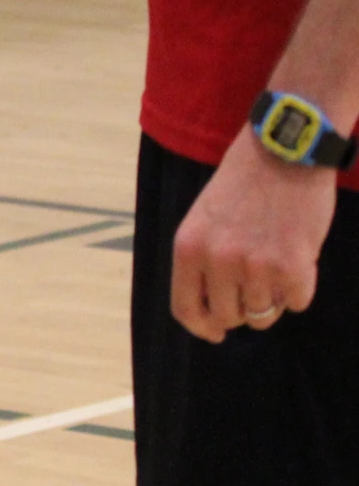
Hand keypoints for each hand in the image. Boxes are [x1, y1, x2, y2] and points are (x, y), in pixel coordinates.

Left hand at [170, 128, 339, 341]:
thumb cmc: (244, 183)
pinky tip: (298, 261)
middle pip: (228, 316)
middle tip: (256, 287)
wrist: (284, 151)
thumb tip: (212, 311)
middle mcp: (217, 261)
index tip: (215, 334)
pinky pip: (296, 302)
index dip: (202, 328)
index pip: (186, 309)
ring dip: (272, 298)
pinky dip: (300, 290)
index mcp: (188, 248)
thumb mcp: (204, 219)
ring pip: (263, 313)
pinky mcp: (293, 266)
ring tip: (277, 265)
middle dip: (242, 310)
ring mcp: (255, 266)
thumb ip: (203, 261)